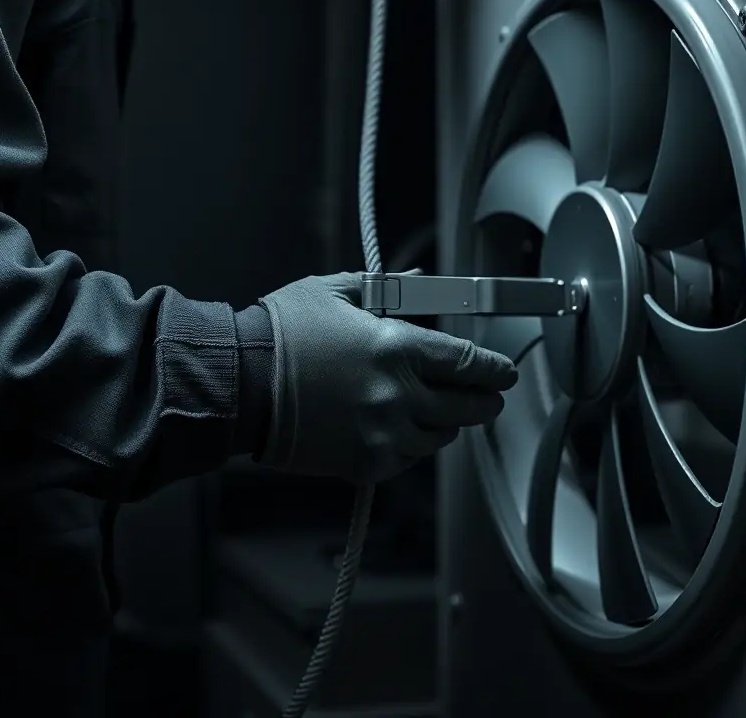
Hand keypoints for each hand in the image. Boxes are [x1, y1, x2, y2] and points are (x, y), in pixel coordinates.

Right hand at [255, 272, 517, 483]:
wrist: (240, 386)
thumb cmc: (281, 334)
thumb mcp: (332, 292)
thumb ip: (386, 288)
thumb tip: (421, 280)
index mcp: (394, 347)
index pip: (467, 363)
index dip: (495, 369)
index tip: (505, 372)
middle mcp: (396, 395)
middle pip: (466, 406)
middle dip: (484, 400)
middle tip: (488, 396)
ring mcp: (382, 434)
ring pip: (440, 437)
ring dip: (447, 423)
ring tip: (439, 411)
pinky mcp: (364, 464)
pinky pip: (408, 460)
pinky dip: (413, 445)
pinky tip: (402, 429)